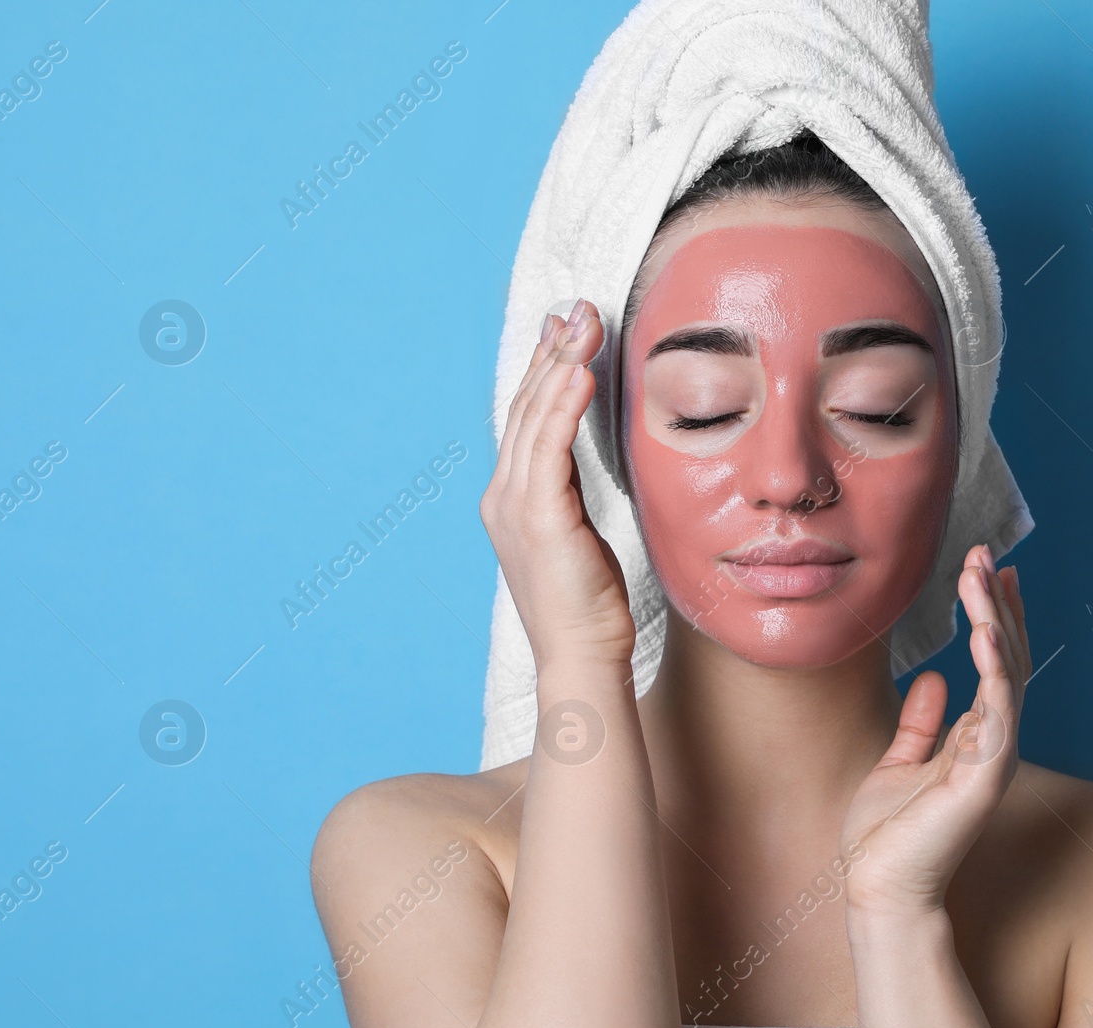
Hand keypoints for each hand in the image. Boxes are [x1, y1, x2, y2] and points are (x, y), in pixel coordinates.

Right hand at [480, 299, 635, 670]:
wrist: (581, 655)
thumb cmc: (589, 603)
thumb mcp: (578, 533)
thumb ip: (572, 491)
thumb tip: (584, 456)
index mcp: (512, 497)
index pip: (526, 417)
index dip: (545, 367)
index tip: (566, 326)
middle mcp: (503, 495)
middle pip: (525, 406)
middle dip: (553, 352)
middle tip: (576, 306)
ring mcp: (515, 506)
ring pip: (534, 418)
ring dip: (561, 364)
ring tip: (583, 323)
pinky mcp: (538, 519)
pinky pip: (548, 450)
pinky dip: (563, 407)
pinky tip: (580, 374)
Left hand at [839, 544, 1030, 918]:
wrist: (878, 888)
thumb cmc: (887, 836)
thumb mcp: (898, 762)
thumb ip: (921, 722)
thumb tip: (933, 678)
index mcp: (977, 739)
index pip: (999, 665)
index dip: (998, 616)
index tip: (991, 570)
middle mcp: (994, 743)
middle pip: (1009, 659)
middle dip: (998, 603)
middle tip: (987, 553)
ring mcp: (995, 757)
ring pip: (1008, 673)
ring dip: (996, 619)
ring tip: (982, 573)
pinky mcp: (984, 775)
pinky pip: (998, 710)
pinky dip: (996, 667)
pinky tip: (985, 630)